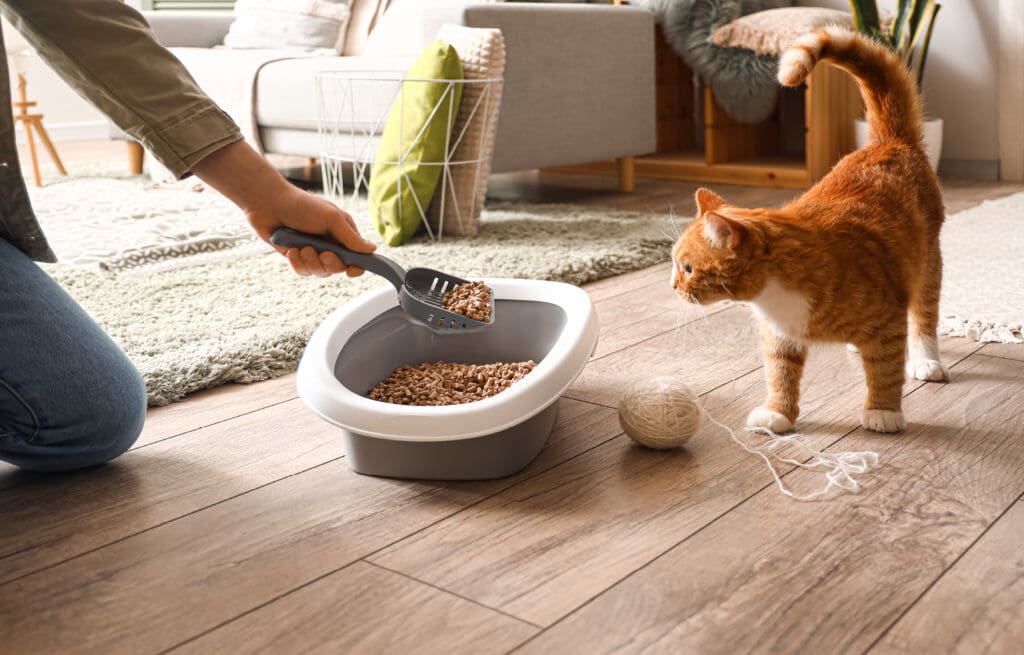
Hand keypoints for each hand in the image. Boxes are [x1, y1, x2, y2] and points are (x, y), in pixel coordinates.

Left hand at [246, 188, 375, 277]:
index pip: (357, 257)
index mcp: (343, 234)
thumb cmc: (302, 205)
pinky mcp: (297, 258)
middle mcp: (330, 244)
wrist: (269, 204)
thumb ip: (351, 237)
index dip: (356, 267)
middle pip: (338, 268)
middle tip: (322, 253)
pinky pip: (303, 271)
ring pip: (320, 272)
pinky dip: (297, 263)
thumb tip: (372, 250)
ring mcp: (313, 252)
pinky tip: (291, 250)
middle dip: (330, 263)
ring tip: (301, 247)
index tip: (351, 270)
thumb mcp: (331, 218)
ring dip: (311, 262)